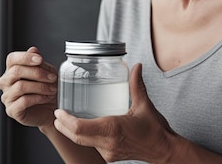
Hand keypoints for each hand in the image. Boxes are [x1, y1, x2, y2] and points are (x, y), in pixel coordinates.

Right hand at [0, 47, 57, 128]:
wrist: (51, 110)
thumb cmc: (46, 89)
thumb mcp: (46, 72)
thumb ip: (39, 62)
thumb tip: (33, 50)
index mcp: (12, 70)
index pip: (12, 59)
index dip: (25, 57)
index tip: (40, 59)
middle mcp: (6, 82)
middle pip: (16, 71)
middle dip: (38, 73)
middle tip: (53, 78)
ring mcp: (7, 97)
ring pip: (20, 86)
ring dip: (40, 87)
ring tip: (52, 89)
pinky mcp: (12, 110)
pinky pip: (23, 101)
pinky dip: (38, 98)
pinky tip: (46, 97)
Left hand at [53, 63, 178, 163]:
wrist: (163, 151)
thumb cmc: (155, 130)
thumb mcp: (144, 104)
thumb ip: (136, 84)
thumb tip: (136, 66)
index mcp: (112, 129)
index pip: (79, 128)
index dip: (65, 120)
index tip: (59, 110)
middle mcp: (107, 143)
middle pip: (76, 137)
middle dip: (63, 126)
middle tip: (58, 114)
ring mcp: (108, 152)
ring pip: (82, 142)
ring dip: (71, 131)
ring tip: (66, 118)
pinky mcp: (110, 156)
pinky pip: (91, 145)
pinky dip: (83, 136)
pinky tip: (83, 126)